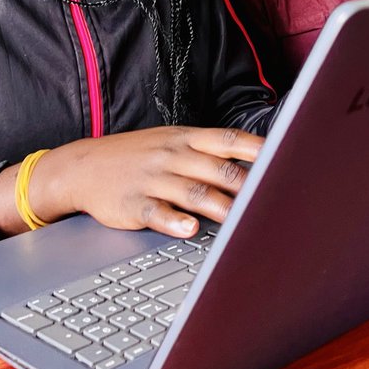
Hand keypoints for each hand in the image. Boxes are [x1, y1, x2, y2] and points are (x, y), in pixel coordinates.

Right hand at [0, 125, 263, 238]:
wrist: (82, 167)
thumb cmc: (138, 157)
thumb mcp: (172, 143)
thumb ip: (210, 153)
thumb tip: (256, 166)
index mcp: (186, 139)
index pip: (229, 140)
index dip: (258, 149)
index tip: (286, 157)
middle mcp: (173, 155)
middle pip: (217, 168)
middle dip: (247, 184)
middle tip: (273, 198)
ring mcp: (152, 178)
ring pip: (192, 191)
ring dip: (220, 205)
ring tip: (242, 219)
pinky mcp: (133, 203)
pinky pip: (157, 212)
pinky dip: (174, 221)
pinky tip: (189, 229)